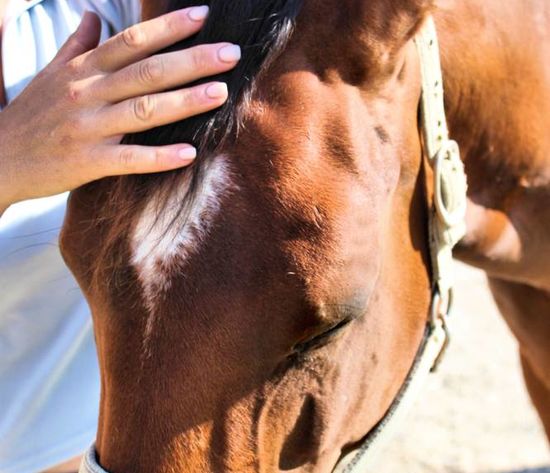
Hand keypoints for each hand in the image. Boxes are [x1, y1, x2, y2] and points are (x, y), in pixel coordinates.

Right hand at [0, 6, 240, 208]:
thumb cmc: (33, 115)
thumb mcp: (51, 73)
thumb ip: (77, 45)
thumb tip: (93, 17)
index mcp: (83, 69)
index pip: (131, 42)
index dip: (168, 28)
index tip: (203, 16)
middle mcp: (87, 93)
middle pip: (147, 71)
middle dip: (192, 60)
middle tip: (231, 54)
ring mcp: (87, 128)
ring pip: (143, 110)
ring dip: (185, 102)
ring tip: (220, 93)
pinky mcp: (86, 163)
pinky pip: (129, 159)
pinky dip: (159, 157)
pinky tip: (190, 154)